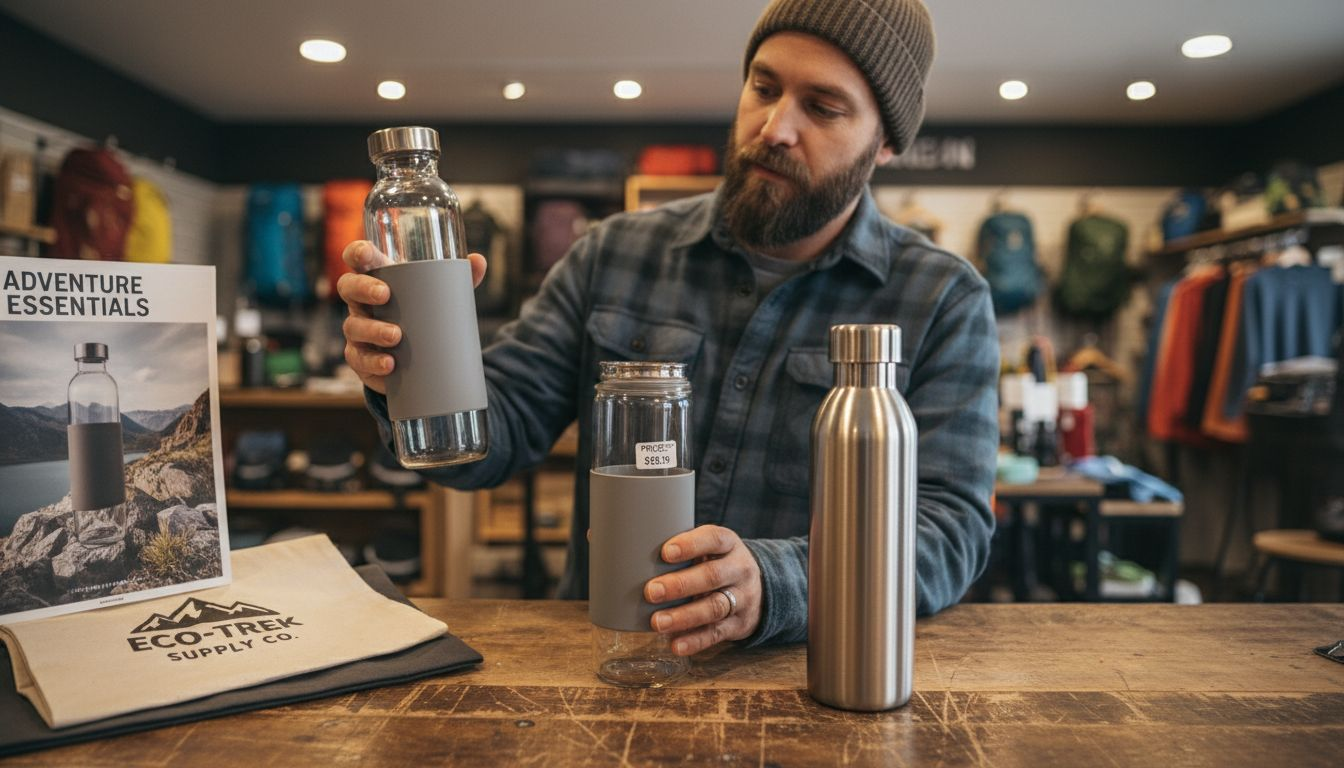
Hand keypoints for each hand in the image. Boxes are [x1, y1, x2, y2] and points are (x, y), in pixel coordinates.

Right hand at [336, 241, 487, 393]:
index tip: (366, 255)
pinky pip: (359, 359)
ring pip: (353, 326)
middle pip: (348, 288)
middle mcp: (360, 302)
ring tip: (396, 336)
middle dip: (363, 289)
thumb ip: (458, 279)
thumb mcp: (439, 296)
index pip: (358, 259)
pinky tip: (389, 364)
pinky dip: (374, 362)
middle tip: (385, 295)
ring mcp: (358, 330)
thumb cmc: (421, 314)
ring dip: (372, 330)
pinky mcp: (361, 358)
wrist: (414, 358)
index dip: (356, 253)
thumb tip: (479, 260)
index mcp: (375, 279)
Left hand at [645, 525, 761, 655]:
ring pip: (714, 607)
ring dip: (684, 616)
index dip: (691, 545)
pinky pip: (716, 634)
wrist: (760, 589)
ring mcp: (742, 598)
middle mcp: (740, 570)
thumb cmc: (718, 563)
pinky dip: (695, 640)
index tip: (665, 552)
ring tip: (658, 622)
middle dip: (680, 585)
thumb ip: (685, 551)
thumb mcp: (711, 549)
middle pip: (712, 576)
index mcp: (729, 544)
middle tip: (651, 591)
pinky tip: (675, 644)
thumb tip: (633, 558)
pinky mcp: (739, 624)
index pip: (714, 539)